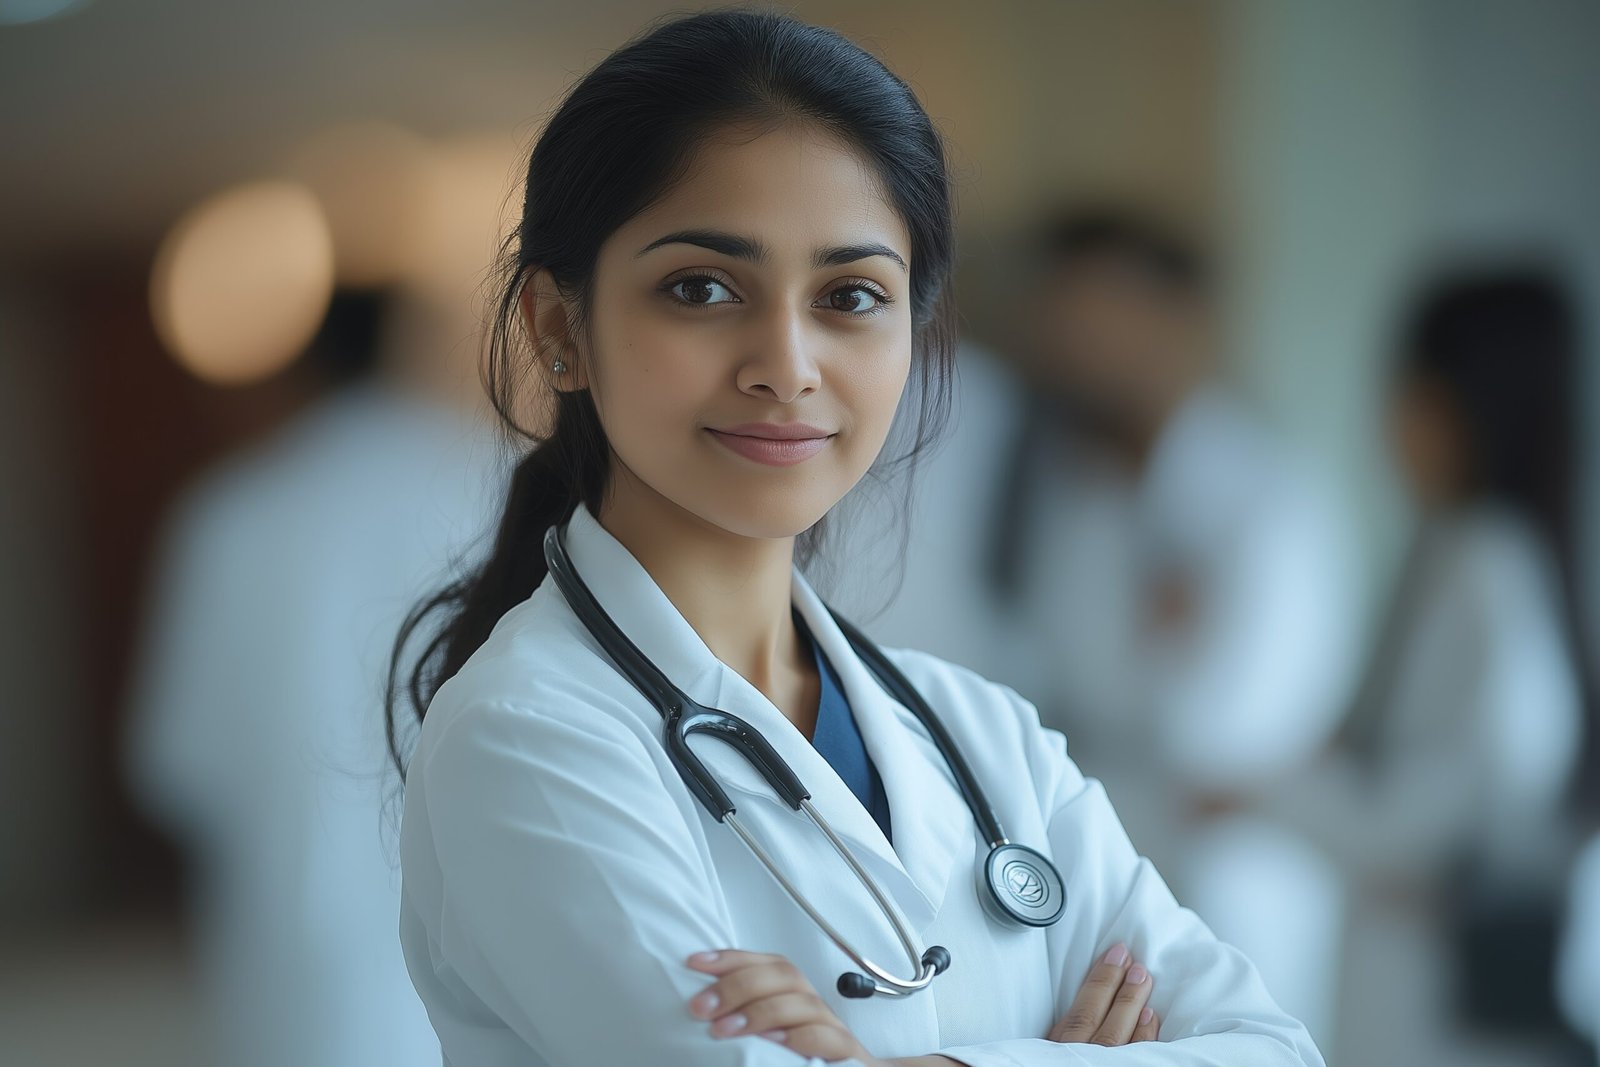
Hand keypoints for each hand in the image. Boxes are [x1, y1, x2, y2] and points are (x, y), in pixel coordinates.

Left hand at [687, 949, 883, 1063]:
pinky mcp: (846, 1053)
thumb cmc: (798, 1056)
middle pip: (784, 976)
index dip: (731, 958)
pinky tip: (773, 1043)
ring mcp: (832, 1027)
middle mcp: (812, 1003)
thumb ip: (742, 1014)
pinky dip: (800, 1038)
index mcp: (792, 993)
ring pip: (804, 1004)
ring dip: (760, 1012)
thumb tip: (701, 1006)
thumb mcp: (766, 1031)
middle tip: (701, 1007)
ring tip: (724, 1029)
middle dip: (738, 986)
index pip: (765, 962)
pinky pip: (830, 1038)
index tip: (693, 964)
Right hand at [1046, 942, 1160, 1045]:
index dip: (1097, 980)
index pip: (1077, 1011)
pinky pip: (1134, 1055)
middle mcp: (1079, 1055)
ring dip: (1129, 1002)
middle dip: (1111, 982)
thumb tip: (1079, 1003)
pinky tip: (1150, 1016)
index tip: (1112, 955)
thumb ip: (1062, 1031)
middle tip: (1127, 956)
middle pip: (1092, 1016)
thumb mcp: (1040, 1054)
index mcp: (1057, 1048)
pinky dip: (1143, 1035)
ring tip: (1142, 976)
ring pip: (1114, 1033)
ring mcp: (1101, 1064)